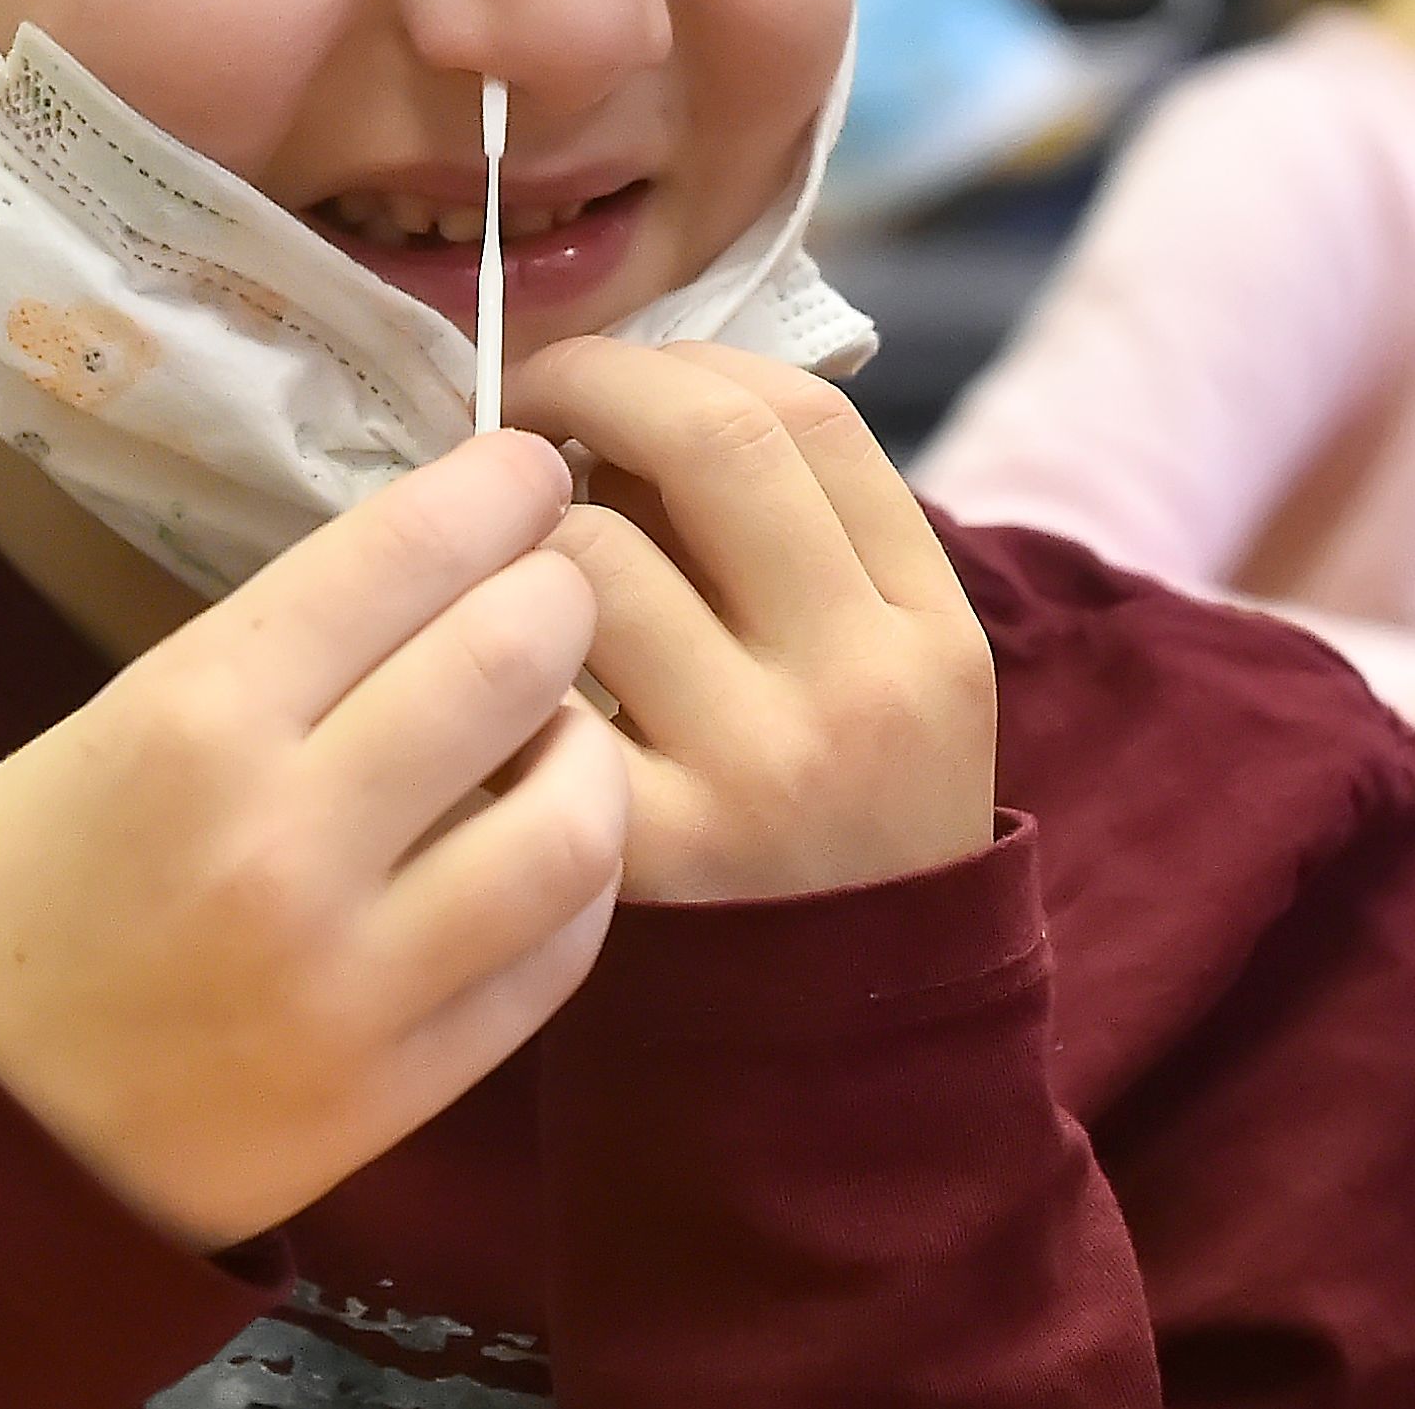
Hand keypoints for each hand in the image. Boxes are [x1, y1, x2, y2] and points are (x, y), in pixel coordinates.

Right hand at [0, 433, 625, 1252]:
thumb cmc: (4, 902)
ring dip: (591, 748)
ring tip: (557, 734)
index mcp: (189, 722)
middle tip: (553, 591)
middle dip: (559, 596)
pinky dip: (578, 884)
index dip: (497, 489)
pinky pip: (558, 959)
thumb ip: (278, 657)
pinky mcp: (394, 1096)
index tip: (527, 474)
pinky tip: (546, 850)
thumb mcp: (106, 729)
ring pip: (576, 821)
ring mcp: (351, 983)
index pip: (406, 553)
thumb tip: (446, 568)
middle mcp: (283, 845)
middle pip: (515, 659)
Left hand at [510, 339, 997, 903]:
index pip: (808, 416)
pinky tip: (485, 674)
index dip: (685, 361)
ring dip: (524, 531)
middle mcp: (860, 683)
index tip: (614, 376)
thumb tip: (628, 403)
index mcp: (929, 626)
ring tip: (510, 560)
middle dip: (591, 386)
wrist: (840, 1052)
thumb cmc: (835, 834)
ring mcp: (757, 770)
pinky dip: (492, 659)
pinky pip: (531, 693)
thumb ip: (799, 552)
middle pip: (715, 440)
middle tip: (527, 413)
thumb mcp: (886, 683)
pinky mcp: (650, 853)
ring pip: (594, 555)